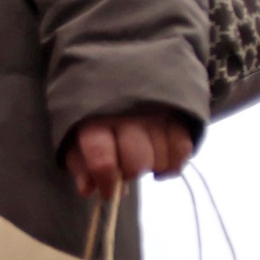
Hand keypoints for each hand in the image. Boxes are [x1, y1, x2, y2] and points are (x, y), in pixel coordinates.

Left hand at [64, 111, 195, 198]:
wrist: (122, 68)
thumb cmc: (95, 114)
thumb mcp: (77, 136)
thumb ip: (81, 165)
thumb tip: (88, 189)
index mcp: (94, 121)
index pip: (103, 160)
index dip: (107, 182)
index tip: (109, 191)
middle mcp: (127, 115)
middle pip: (136, 163)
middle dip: (130, 173)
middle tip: (125, 167)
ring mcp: (155, 112)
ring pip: (162, 159)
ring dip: (153, 166)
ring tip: (143, 156)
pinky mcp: (177, 111)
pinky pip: (182, 149)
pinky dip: (173, 162)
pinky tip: (161, 158)